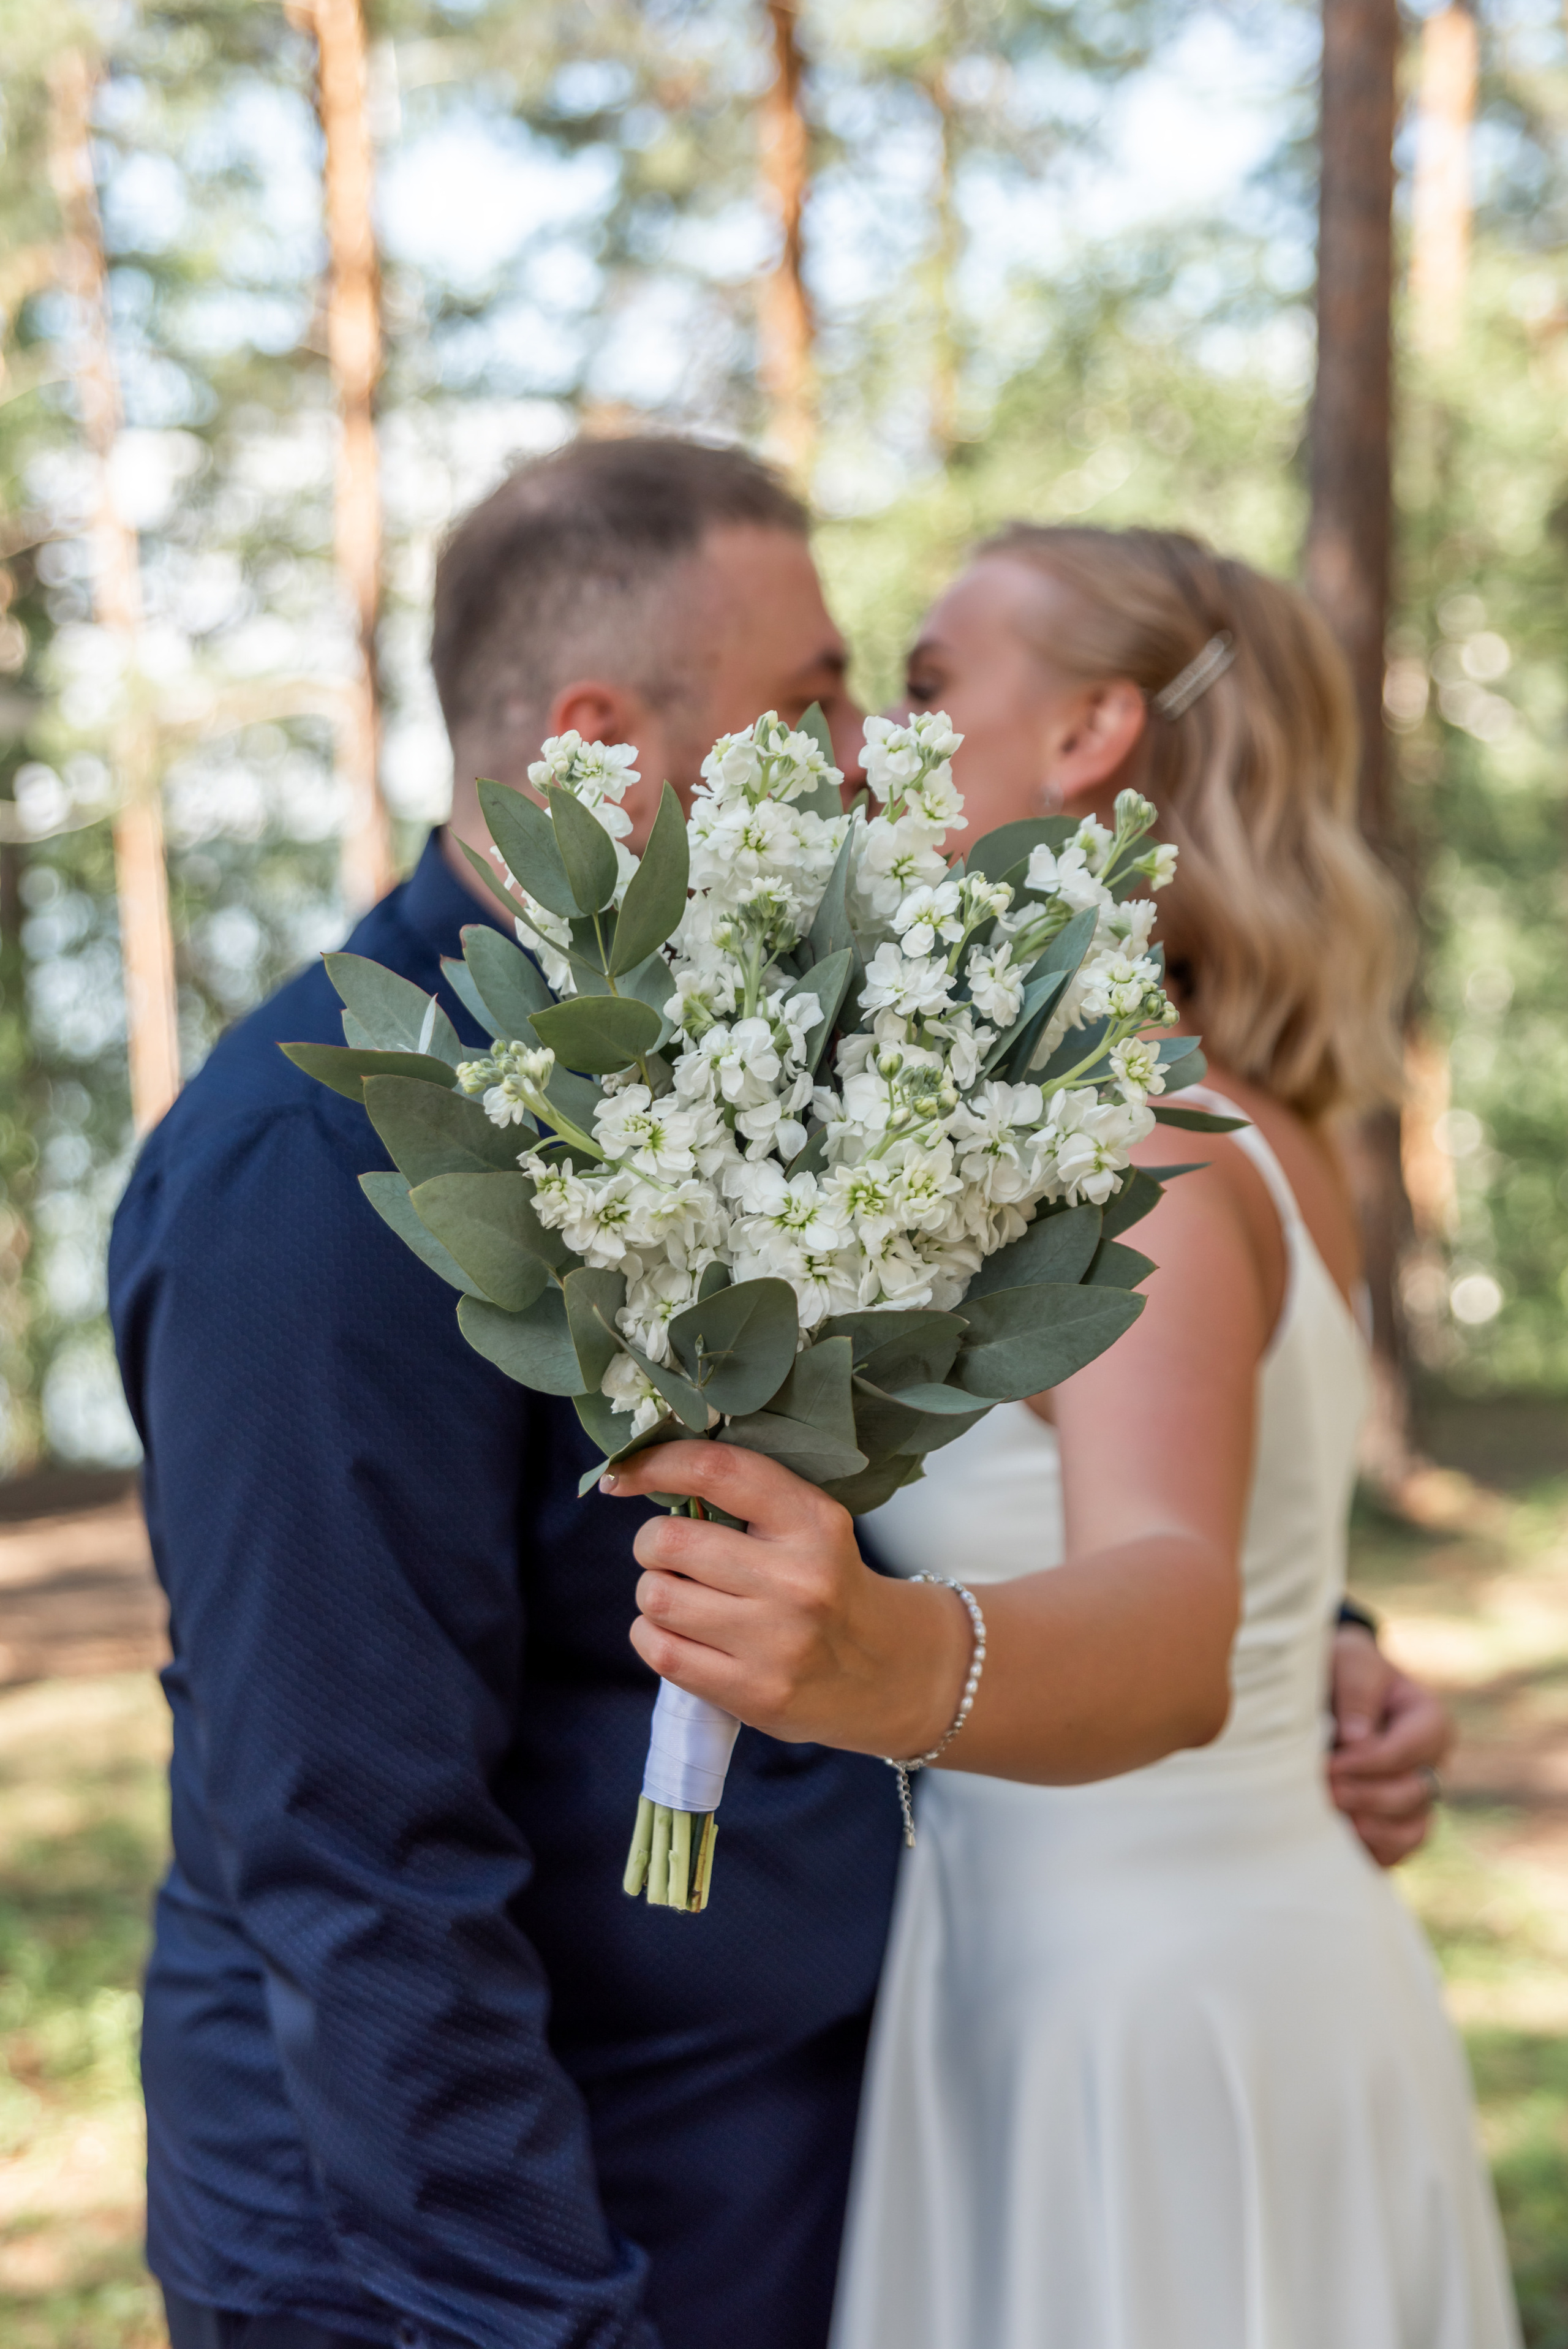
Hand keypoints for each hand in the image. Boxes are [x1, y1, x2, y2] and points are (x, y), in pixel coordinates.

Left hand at [605, 1441, 968, 1758]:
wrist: (884, 1672)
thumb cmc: (827, 1587)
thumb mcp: (810, 1529)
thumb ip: (746, 1502)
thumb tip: (647, 1475)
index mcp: (813, 1521)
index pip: (719, 1471)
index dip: (657, 1463)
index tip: (624, 1473)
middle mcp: (798, 1580)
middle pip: (671, 1540)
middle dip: (653, 1544)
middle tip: (668, 1554)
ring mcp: (776, 1641)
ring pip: (658, 1597)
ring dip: (653, 1593)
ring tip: (680, 1596)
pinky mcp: (754, 1693)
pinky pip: (660, 1651)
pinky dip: (651, 1636)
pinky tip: (677, 1633)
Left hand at [1326, 1626, 1452, 1867]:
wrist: (1333, 1685)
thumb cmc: (1346, 1669)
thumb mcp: (1352, 1661)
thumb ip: (1356, 1692)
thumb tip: (1356, 1739)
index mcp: (1430, 1722)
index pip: (1408, 1750)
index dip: (1369, 1762)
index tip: (1329, 1764)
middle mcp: (1431, 1764)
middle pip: (1413, 1793)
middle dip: (1367, 1795)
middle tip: (1325, 1792)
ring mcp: (1417, 1797)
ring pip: (1412, 1830)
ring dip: (1374, 1830)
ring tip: (1337, 1823)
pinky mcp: (1397, 1822)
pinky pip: (1398, 1851)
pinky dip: (1374, 1853)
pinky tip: (1341, 1845)